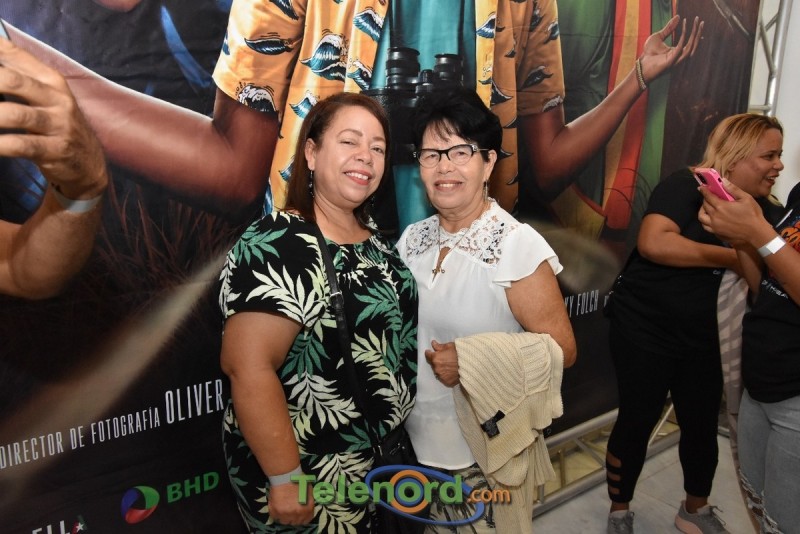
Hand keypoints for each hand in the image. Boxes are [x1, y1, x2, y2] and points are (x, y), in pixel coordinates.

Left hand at [0, 38, 107, 199]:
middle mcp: (57, 99)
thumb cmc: (58, 124)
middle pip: (14, 81)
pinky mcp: (55, 150)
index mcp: (51, 80)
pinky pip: (22, 145)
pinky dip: (1, 144)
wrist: (88, 162)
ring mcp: (58, 125)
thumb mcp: (47, 95)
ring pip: (16, 114)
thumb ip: (20, 74)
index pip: (14, 54)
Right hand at [269, 481, 314, 524]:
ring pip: (285, 522)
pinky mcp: (275, 511)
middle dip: (294, 517)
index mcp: (307, 509)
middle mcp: (297, 513)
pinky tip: (277, 506)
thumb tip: (308, 507)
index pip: (306, 520)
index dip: (303, 517)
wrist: (286, 475)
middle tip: (290, 510)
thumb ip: (310, 501)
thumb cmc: (299, 480)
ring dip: (284, 517)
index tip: (299, 514)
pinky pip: (275, 517)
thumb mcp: (309, 490)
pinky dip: (276, 514)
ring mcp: (286, 514)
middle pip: (295, 522)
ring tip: (283, 508)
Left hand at [425, 340, 459, 386]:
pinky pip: (443, 378)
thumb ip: (439, 346)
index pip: (427, 355)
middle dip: (436, 360)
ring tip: (447, 365)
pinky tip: (450, 371)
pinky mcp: (446, 382)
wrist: (471, 365)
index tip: (431, 352)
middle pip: (432, 363)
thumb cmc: (461, 353)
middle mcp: (436, 368)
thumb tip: (433, 344)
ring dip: (440, 368)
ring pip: (437, 371)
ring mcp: (441, 376)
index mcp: (436, 358)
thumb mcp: (450, 346)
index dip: (429, 352)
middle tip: (442, 358)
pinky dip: (445, 374)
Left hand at [639, 15, 702, 83]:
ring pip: (691, 47)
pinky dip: (683, 37)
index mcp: (677, 52)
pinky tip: (684, 29)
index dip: (696, 35)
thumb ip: (669, 28)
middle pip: (694, 45)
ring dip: (695, 35)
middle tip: (701, 22)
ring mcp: (676, 60)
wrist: (640, 66)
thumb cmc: (648, 53)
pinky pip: (680, 48)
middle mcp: (679, 57)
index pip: (690, 43)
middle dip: (698, 33)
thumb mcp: (658, 37)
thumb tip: (678, 17)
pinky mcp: (671, 61)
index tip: (700, 25)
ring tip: (697, 24)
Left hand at [698, 180, 769, 246]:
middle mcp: (714, 217)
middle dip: (705, 199)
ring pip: (701, 218)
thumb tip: (723, 181)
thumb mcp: (746, 198)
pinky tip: (711, 218)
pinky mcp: (716, 233)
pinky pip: (706, 226)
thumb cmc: (752, 214)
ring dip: (702, 211)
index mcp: (721, 207)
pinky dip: (705, 221)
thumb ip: (733, 189)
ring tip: (707, 208)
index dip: (704, 191)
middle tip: (708, 197)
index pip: (708, 196)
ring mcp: (714, 226)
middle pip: (704, 206)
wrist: (756, 233)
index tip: (701, 187)